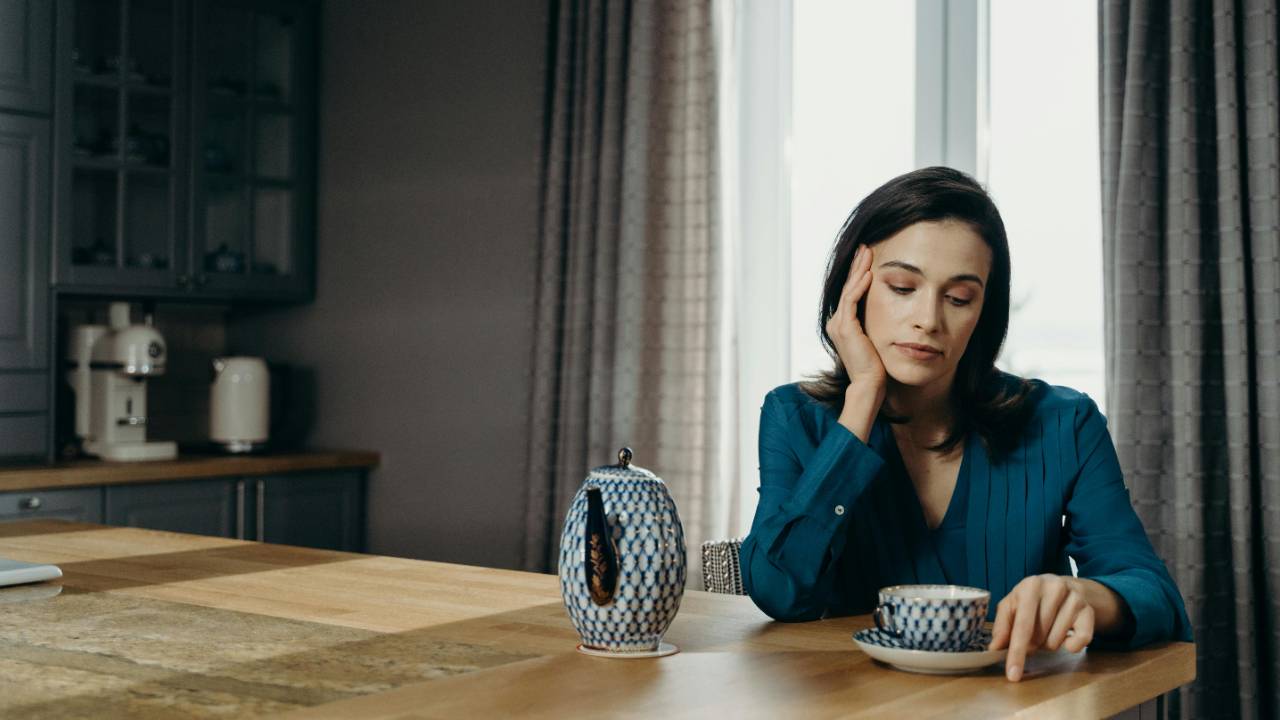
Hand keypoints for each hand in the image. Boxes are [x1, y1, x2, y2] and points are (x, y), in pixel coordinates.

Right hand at [825, 244, 885, 387]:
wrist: (870, 383)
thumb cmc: (876, 365)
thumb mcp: (874, 338)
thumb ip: (874, 323)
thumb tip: (888, 310)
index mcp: (842, 324)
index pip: (850, 292)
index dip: (858, 274)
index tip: (868, 258)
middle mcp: (836, 322)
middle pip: (847, 287)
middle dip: (857, 266)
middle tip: (865, 247)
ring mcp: (839, 324)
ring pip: (849, 290)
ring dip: (858, 270)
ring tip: (867, 253)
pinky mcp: (846, 328)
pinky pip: (851, 300)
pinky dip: (860, 286)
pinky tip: (869, 273)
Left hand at [989, 574, 1096, 681]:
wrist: (1065, 585)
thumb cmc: (1032, 599)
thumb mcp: (1012, 604)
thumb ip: (1002, 626)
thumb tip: (995, 648)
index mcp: (1031, 586)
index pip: (1023, 625)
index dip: (1017, 652)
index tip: (1013, 674)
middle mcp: (1055, 588)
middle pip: (1039, 637)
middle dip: (1032, 644)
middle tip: (1033, 634)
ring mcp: (1075, 599)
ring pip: (1056, 642)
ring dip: (1048, 644)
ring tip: (1048, 629)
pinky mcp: (1089, 611)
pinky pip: (1081, 641)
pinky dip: (1071, 646)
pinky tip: (1066, 635)